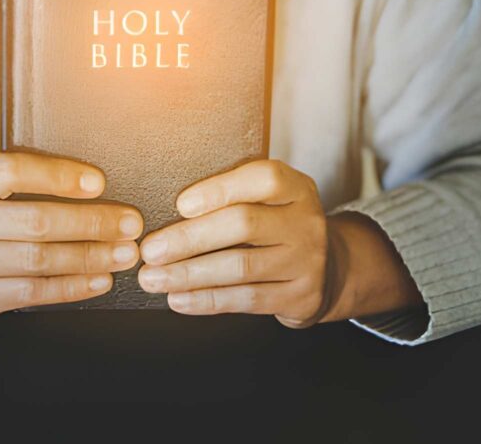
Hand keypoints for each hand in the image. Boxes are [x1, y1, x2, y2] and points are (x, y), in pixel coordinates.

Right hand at [0, 152, 143, 325]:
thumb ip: (26, 181)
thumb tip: (94, 185)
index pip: (12, 171)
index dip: (59, 176)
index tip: (99, 182)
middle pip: (34, 221)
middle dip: (91, 223)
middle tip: (129, 224)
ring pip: (37, 260)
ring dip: (89, 257)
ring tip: (123, 253)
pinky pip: (32, 293)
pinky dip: (72, 286)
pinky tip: (99, 280)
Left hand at [137, 159, 336, 327]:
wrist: (329, 271)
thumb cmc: (279, 228)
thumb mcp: (270, 202)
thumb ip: (233, 197)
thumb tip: (167, 210)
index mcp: (296, 188)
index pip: (263, 179)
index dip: (220, 190)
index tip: (180, 204)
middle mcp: (305, 222)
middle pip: (244, 224)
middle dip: (190, 238)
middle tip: (151, 249)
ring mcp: (306, 261)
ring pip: (241, 266)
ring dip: (189, 274)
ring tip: (153, 278)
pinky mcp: (300, 296)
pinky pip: (246, 299)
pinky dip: (207, 300)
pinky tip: (179, 299)